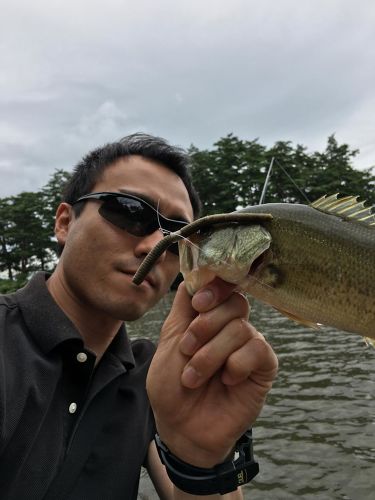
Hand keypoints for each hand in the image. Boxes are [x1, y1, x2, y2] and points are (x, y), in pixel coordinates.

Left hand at [146, 278, 277, 467]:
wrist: (181, 426)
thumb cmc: (172, 386)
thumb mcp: (169, 341)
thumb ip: (184, 308)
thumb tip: (196, 274)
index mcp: (210, 317)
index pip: (222, 286)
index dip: (214, 288)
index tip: (198, 305)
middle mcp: (231, 327)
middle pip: (234, 302)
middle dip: (205, 325)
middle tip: (187, 349)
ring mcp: (249, 346)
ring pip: (240, 328)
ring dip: (211, 354)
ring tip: (194, 376)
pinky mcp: (263, 367)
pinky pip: (258, 350)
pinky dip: (236, 364)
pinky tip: (226, 380)